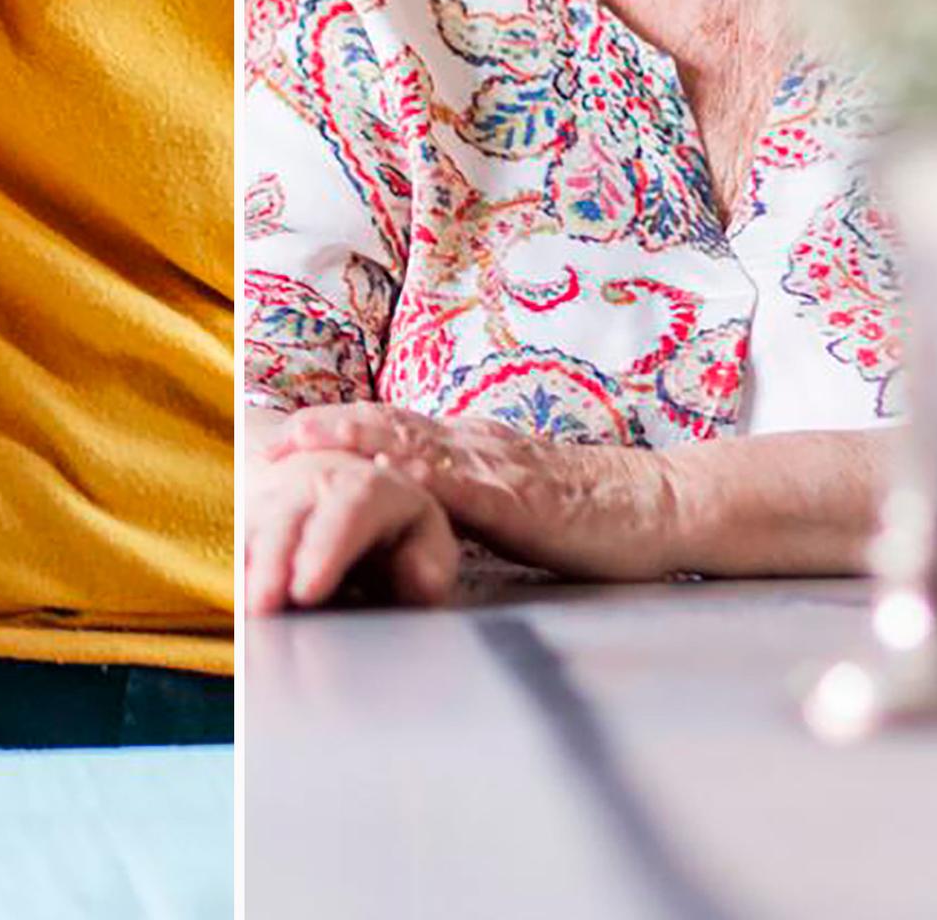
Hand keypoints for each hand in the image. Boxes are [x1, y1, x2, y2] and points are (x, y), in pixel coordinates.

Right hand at [242, 445, 458, 613]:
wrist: (351, 500)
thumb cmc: (396, 534)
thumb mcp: (426, 543)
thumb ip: (430, 565)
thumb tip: (420, 578)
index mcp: (373, 487)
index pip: (350, 505)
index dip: (326, 546)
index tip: (308, 589)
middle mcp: (319, 485)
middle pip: (291, 512)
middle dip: (274, 559)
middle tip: (263, 605)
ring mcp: (278, 499)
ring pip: (254, 524)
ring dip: (247, 565)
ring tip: (245, 608)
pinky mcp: (250, 522)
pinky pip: (233, 539)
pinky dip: (230, 566)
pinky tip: (228, 595)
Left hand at [265, 404, 673, 581]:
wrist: (663, 505)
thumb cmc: (594, 512)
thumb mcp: (518, 498)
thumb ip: (471, 498)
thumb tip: (417, 510)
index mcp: (477, 448)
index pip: (398, 429)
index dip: (343, 427)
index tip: (288, 432)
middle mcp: (480, 445)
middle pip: (393, 425)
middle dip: (332, 427)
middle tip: (273, 434)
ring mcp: (499, 466)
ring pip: (416, 443)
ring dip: (357, 439)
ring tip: (306, 442)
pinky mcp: (520, 497)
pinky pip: (458, 484)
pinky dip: (414, 474)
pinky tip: (381, 473)